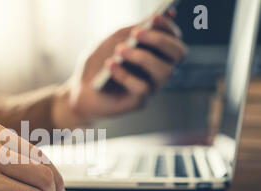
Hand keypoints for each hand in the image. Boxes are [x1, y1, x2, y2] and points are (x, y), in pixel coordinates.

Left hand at [52, 11, 186, 127]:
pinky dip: (125, 74)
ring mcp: (151, 87)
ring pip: (164, 72)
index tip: (154, 17)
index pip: (174, 38)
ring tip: (120, 49)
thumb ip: (130, 31)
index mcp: (156, 53)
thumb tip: (149, 20)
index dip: (168, 27)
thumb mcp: (112, 41)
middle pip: (178, 54)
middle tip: (136, 33)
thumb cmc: (98, 64)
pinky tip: (110, 65)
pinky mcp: (139, 102)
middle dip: (160, 40)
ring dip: (142, 57)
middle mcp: (159, 70)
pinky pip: (142, 88)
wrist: (81, 90)